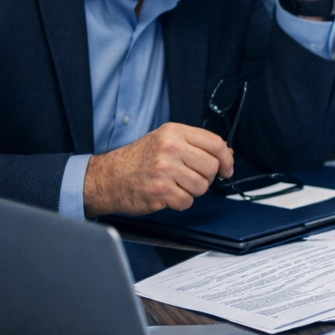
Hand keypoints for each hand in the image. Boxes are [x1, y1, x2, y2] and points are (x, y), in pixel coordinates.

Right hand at [82, 123, 233, 217]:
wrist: (108, 177)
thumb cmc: (138, 160)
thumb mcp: (165, 140)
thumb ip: (195, 144)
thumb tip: (226, 154)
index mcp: (174, 132)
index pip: (215, 143)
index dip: (227, 159)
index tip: (227, 168)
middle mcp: (170, 148)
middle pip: (211, 167)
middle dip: (207, 177)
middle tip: (192, 177)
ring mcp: (165, 169)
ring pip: (202, 186)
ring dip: (193, 191)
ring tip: (176, 185)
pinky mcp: (160, 190)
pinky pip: (187, 201)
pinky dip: (180, 202)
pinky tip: (167, 194)